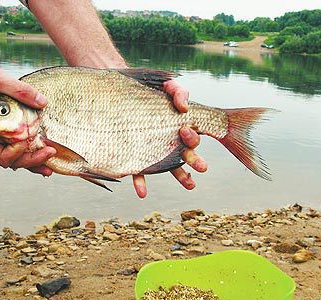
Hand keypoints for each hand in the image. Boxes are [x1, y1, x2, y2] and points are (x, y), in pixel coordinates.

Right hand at [0, 54, 55, 175]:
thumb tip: (43, 103)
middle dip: (32, 161)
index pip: (0, 154)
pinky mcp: (5, 127)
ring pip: (16, 156)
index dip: (16, 153)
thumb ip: (19, 90)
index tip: (26, 141)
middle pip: (11, 160)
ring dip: (33, 161)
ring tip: (51, 166)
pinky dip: (31, 151)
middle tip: (51, 153)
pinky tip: (45, 151)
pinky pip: (18, 144)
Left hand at [132, 80, 206, 197]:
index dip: (192, 136)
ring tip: (191, 186)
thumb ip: (177, 90)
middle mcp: (169, 142)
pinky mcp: (135, 158)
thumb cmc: (146, 91)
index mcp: (179, 127)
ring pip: (170, 168)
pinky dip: (141, 183)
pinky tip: (142, 193)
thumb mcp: (163, 86)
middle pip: (187, 153)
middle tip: (203, 167)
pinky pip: (139, 173)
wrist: (117, 97)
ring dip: (182, 177)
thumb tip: (184, 106)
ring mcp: (153, 152)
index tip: (184, 130)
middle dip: (196, 160)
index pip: (192, 134)